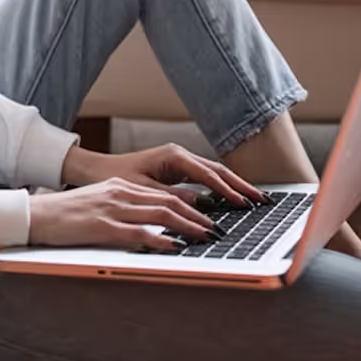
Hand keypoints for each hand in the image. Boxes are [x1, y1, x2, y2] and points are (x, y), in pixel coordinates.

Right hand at [27, 177, 226, 251]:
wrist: (37, 215)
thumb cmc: (66, 214)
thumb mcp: (99, 203)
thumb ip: (124, 208)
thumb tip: (151, 223)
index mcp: (121, 186)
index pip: (164, 194)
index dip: (190, 206)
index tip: (208, 217)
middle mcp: (121, 192)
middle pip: (168, 202)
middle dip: (197, 216)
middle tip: (217, 229)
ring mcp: (112, 209)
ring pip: (160, 214)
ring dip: (188, 227)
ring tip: (206, 237)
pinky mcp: (103, 227)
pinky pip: (139, 233)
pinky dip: (160, 239)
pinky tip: (175, 247)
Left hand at [61, 142, 266, 208]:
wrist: (98, 171)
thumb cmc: (117, 179)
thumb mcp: (144, 191)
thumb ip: (173, 198)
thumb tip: (202, 206)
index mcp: (173, 156)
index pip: (208, 174)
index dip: (227, 190)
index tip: (244, 204)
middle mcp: (180, 155)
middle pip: (218, 170)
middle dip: (241, 185)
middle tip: (262, 200)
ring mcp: (180, 161)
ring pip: (214, 174)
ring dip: (234, 186)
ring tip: (255, 200)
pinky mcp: (178, 170)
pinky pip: (205, 179)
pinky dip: (221, 188)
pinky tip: (233, 199)